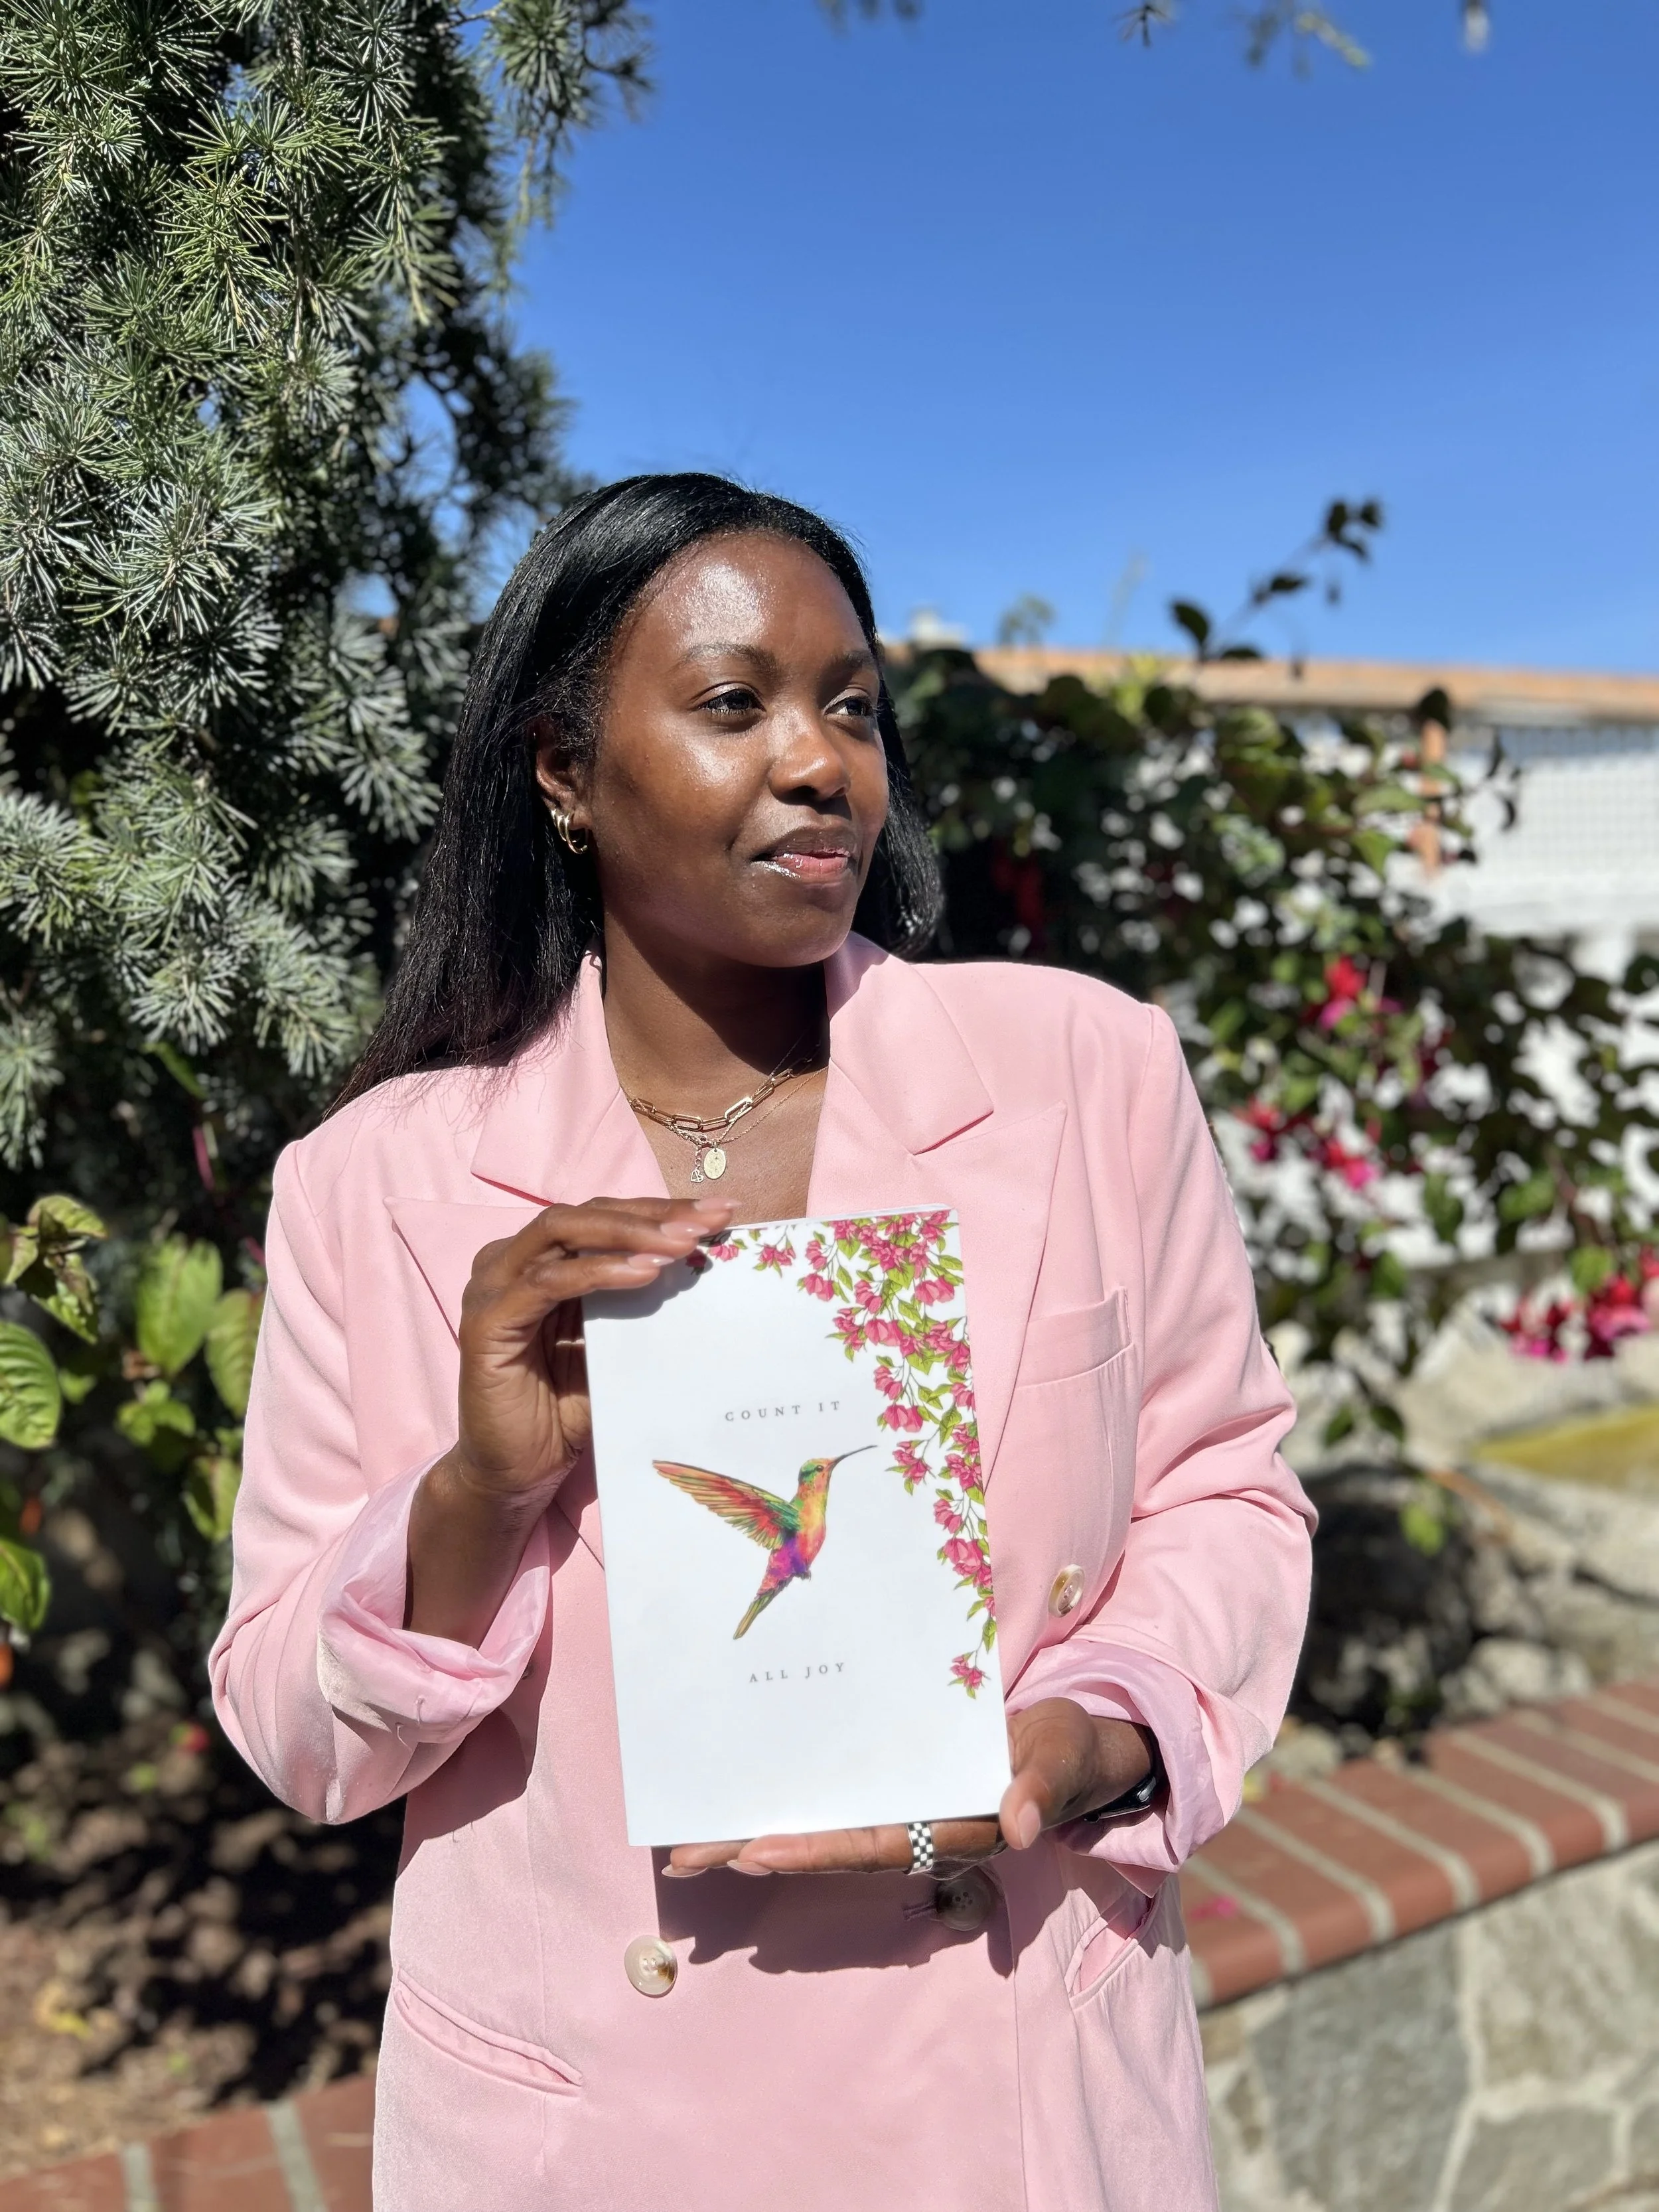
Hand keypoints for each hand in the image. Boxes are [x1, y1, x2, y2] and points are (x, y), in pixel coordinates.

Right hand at [407, 1193, 732, 1641]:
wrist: (516, 1473)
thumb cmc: (565, 1410)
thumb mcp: (615, 1348)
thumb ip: (640, 1306)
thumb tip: (707, 1271)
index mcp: (542, 1260)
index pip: (604, 1217)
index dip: (661, 1210)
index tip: (720, 1213)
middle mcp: (510, 1261)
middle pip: (586, 1214)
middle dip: (652, 1215)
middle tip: (709, 1220)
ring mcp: (493, 1286)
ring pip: (563, 1232)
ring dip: (630, 1234)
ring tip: (683, 1244)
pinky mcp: (486, 1321)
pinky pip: (547, 1281)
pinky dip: (598, 1272)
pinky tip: (644, 1274)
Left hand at [663, 1703, 1156, 1876]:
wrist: (1071, 1749)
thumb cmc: (1064, 1748)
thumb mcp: (1062, 1756)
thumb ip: (1040, 1788)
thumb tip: (1018, 1827)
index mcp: (954, 1827)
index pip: (876, 1843)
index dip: (817, 1849)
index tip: (758, 1849)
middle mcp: (918, 1830)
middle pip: (829, 1848)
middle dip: (759, 1851)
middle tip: (688, 1856)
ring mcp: (903, 1815)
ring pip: (821, 1832)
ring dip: (756, 1838)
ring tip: (689, 1844)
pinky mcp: (895, 1791)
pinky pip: (833, 1806)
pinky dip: (786, 1810)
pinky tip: (738, 1810)